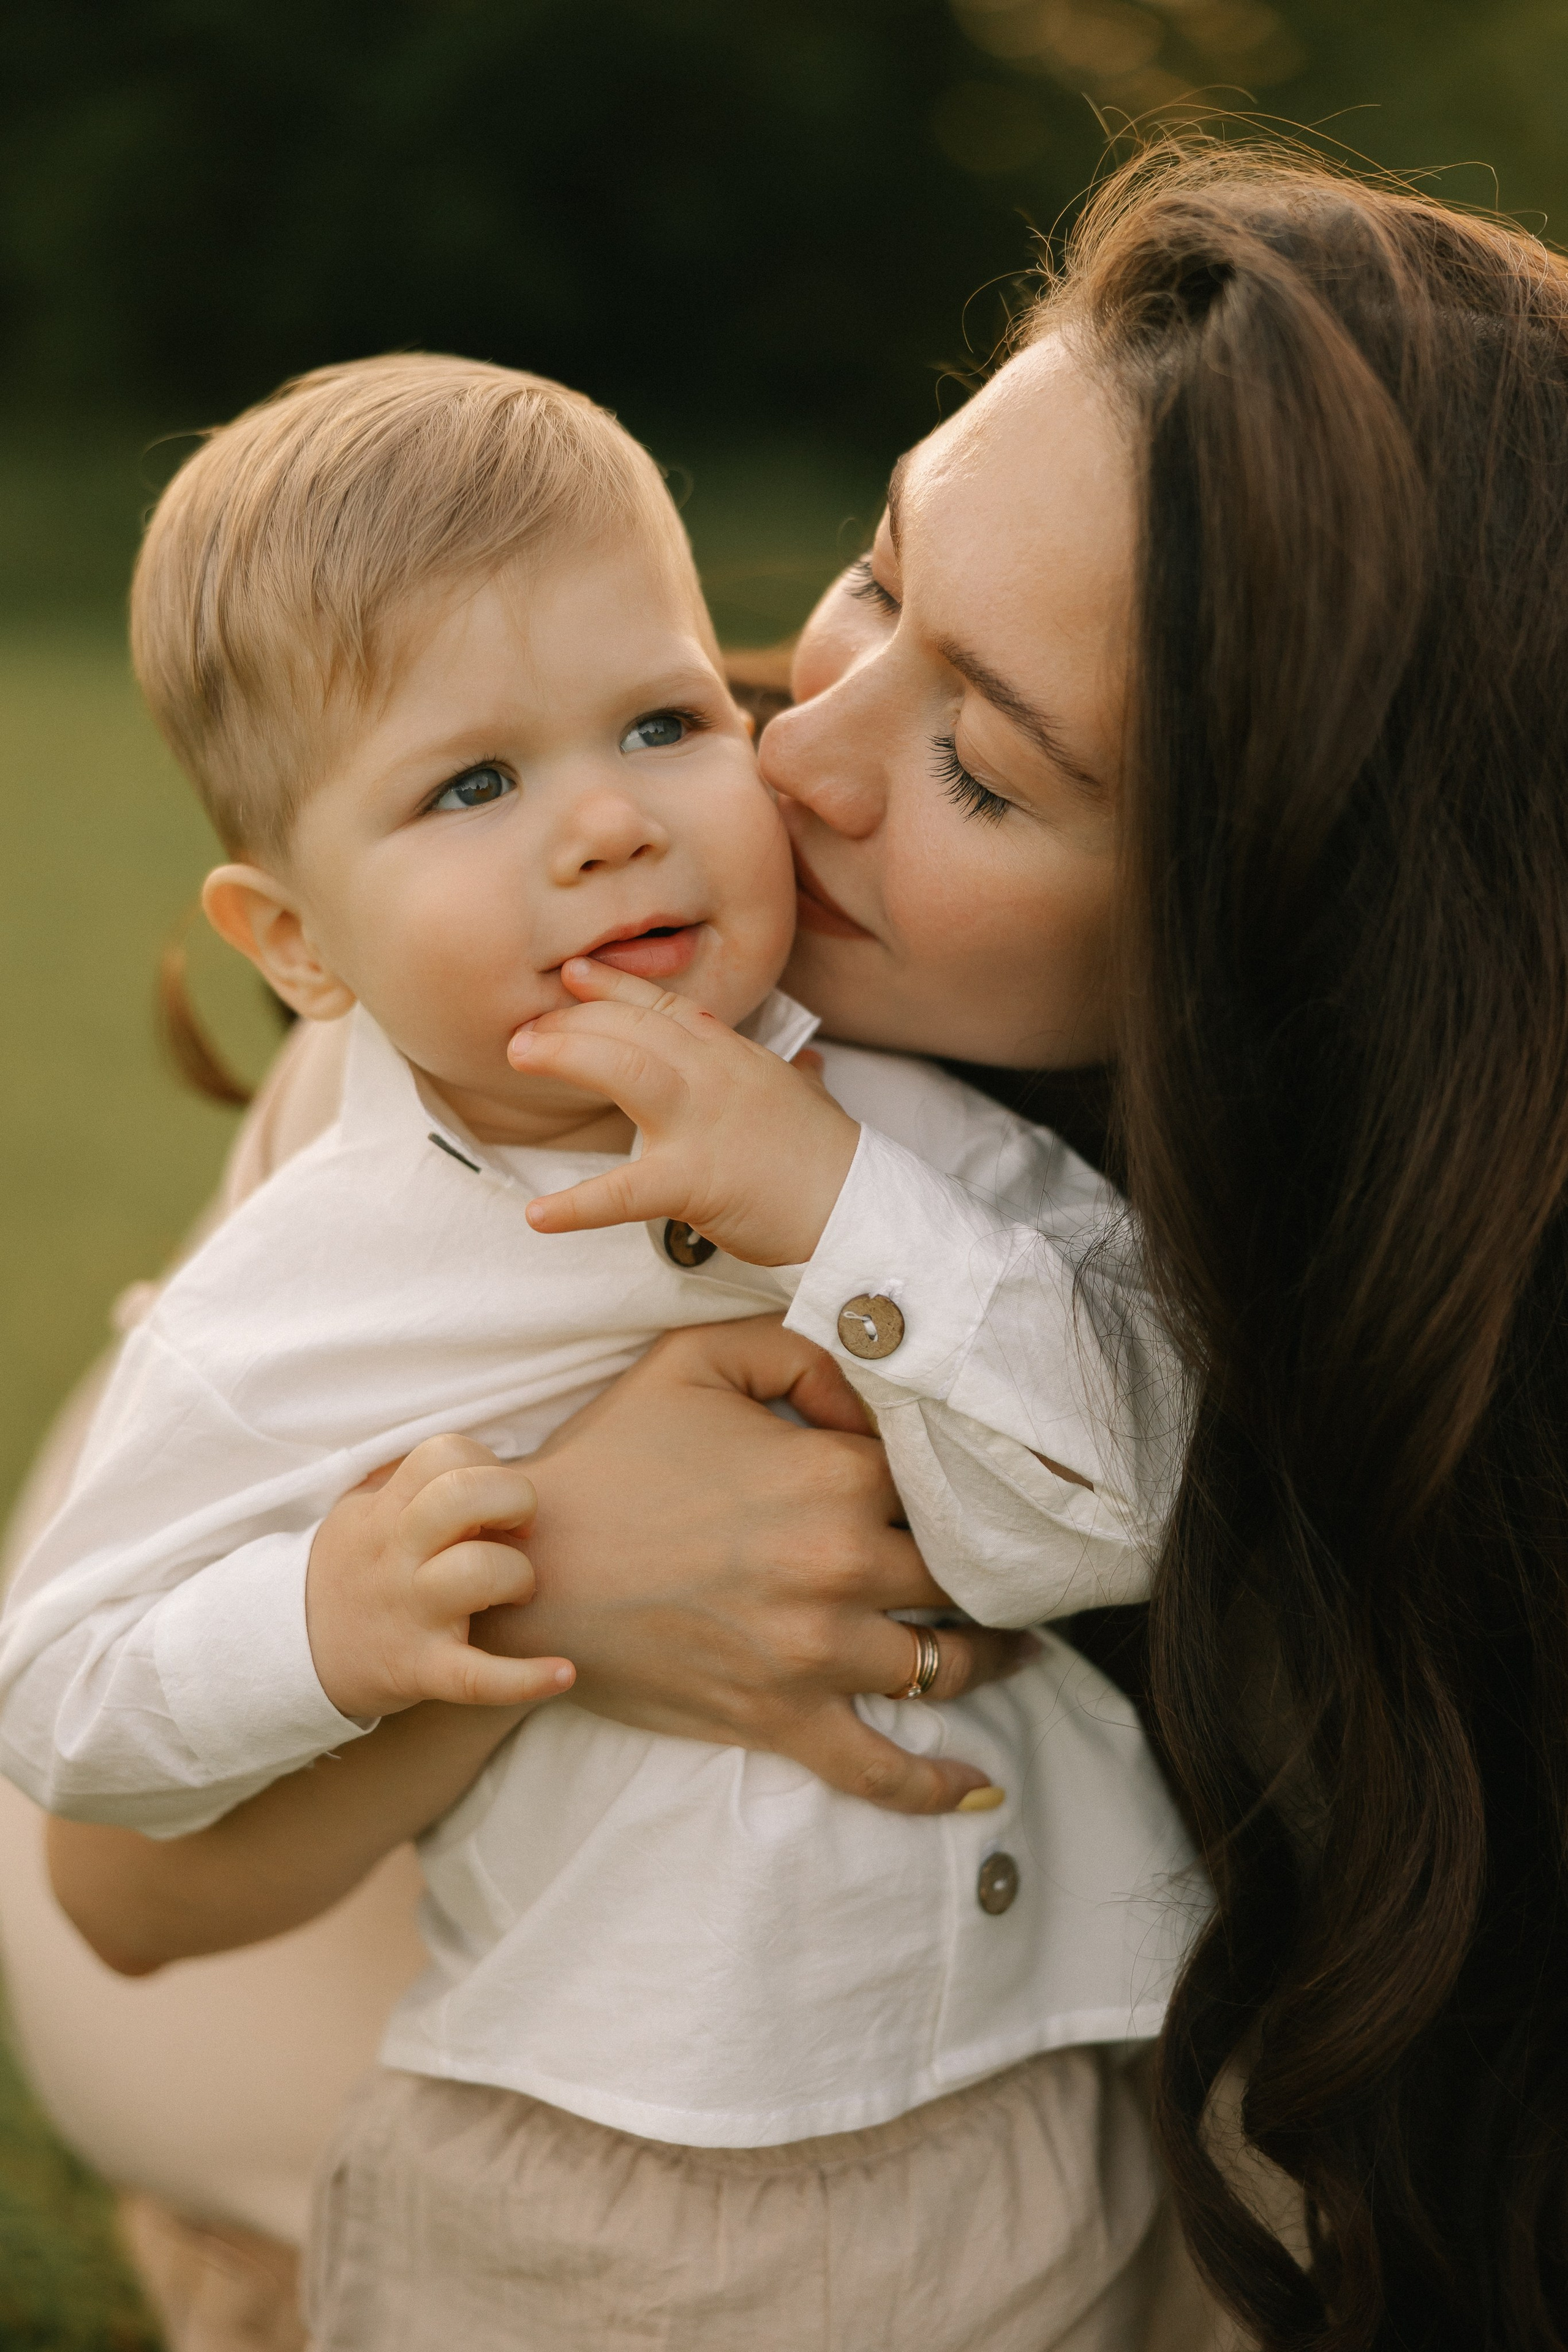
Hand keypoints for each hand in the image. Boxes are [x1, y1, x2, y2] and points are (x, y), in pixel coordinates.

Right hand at [305, 1434, 575, 1718]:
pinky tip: (563, 1673)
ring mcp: (410, 1612)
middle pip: (463, 1496)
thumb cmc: (351, 1573)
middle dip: (514, 1500)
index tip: (491, 1495)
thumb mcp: (360, 1513)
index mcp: (386, 1511)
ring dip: (519, 1577)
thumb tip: (471, 1455)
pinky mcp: (421, 1669)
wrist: (291, 1654)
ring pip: (479, 1572)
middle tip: (520, 1529)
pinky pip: (477, 1677)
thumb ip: (409, 1482)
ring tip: (518, 1590)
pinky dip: (525, 1679)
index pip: (444, 1453)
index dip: (485, 1463)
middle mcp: (397, 1554)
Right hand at [473, 1316, 1036, 1813]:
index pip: (939, 1476)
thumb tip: (873, 1388)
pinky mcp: (781, 1717)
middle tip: (1017, 1566)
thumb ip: (801, 1348)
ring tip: (1018, 1646)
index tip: (971, 1480)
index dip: (955, 1476)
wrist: (525, 1564)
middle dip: (993, 1567)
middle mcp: (843, 1563)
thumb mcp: (697, 1359)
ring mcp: (816, 1651)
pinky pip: (881, 1768)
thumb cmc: (611, 1454)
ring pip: (948, 1662)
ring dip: (993, 1656)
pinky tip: (982, 1782)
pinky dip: (938, 1784)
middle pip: (960, 1569)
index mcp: (835, 1473)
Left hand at [509, 958, 860, 1264]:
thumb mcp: (807, 1099)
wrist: (857, 1206)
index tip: (574, 973)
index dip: (616, 987)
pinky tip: (538, 1216)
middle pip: (634, 1029)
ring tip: (520, 1054)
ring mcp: (703, 1123)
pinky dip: (578, 1205)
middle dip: (573, 1021)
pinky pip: (624, 1192)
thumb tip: (807, 1066)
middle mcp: (715, 1075)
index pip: (667, 1009)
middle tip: (523, 1028)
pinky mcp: (694, 1181)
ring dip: (568, 1055)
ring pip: (625, 1070)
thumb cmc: (831, 1159)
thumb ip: (794, 1077)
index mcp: (734, 1057)